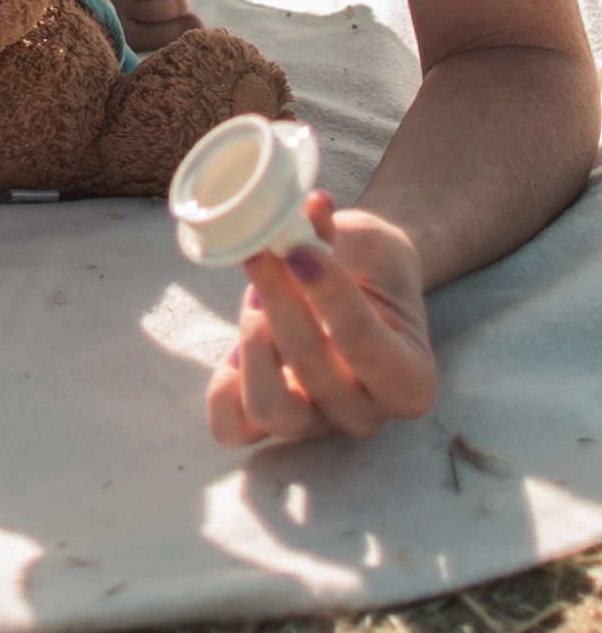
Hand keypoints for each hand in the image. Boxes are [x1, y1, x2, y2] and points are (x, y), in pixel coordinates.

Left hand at [207, 196, 436, 445]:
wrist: (355, 288)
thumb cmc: (365, 265)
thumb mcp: (363, 244)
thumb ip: (333, 231)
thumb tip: (312, 204)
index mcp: (410, 380)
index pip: (365, 346)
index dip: (328, 296)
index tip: (300, 251)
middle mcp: (367, 414)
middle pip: (312, 370)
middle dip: (280, 302)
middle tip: (262, 254)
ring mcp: (318, 426)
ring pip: (270, 407)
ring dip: (251, 343)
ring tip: (252, 296)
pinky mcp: (273, 420)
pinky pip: (233, 427)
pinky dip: (223, 390)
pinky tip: (228, 351)